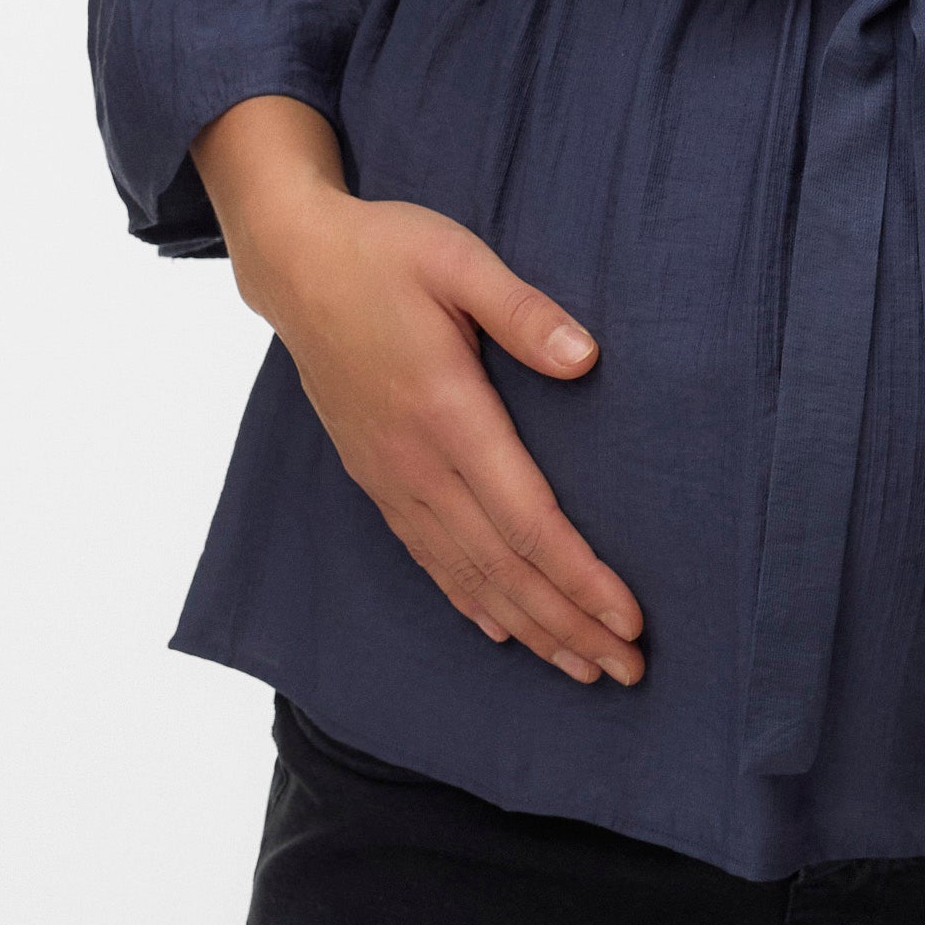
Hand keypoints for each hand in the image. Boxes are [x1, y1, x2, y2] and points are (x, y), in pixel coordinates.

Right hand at [192, 96, 643, 687]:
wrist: (295, 263)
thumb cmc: (385, 252)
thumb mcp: (459, 259)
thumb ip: (523, 311)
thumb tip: (587, 359)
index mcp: (445, 411)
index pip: (525, 519)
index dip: (579, 578)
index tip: (628, 620)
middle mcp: (416, 461)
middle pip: (503, 566)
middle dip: (568, 625)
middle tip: (628, 672)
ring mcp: (391, 476)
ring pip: (466, 574)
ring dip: (528, 627)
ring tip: (581, 668)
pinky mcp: (376, 476)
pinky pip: (428, 556)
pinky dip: (470, 601)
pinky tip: (501, 630)